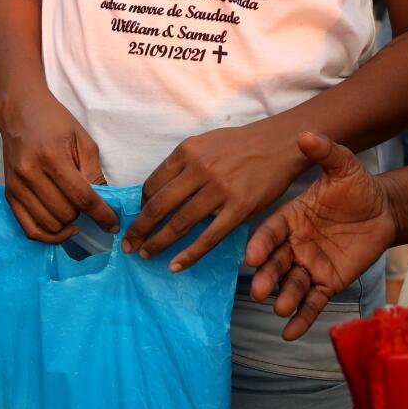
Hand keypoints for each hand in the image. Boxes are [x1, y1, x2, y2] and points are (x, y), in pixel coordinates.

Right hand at [0, 89, 120, 242]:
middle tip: (90, 205)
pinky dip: (49, 235)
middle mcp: (30, 174)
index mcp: (52, 157)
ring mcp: (17, 186)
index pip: (82, 197)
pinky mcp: (9, 194)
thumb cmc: (55, 123)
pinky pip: (30, 229)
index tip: (113, 224)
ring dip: (68, 224)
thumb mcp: (83, 140)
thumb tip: (105, 204)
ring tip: (75, 211)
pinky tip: (62, 228)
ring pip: (50, 224)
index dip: (102, 215)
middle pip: (66, 213)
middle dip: (84, 215)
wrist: (20, 111)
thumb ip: (94, 173)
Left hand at [123, 121, 309, 270]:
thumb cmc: (241, 145)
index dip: (139, 207)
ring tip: (145, 255)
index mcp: (187, 151)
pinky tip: (176, 266)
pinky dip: (189, 255)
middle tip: (127, 245)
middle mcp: (200, 170)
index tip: (134, 221)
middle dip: (138, 229)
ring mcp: (220, 190)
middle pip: (158, 206)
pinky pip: (208, 238)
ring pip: (179, 224)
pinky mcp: (239, 209)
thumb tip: (157, 192)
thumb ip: (182, 164)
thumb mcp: (205, 143)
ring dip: (157, 243)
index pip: (152, 185)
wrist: (280, 144)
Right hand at [245, 132, 398, 339]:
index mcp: (291, 217)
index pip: (270, 232)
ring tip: (279, 309)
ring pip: (292, 285)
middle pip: (275, 263)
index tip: (251, 256)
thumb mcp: (343, 166)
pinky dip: (302, 318)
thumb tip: (306, 135)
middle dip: (266, 277)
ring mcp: (310, 265)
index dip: (260, 244)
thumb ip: (325, 152)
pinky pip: (313, 302)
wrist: (383, 210)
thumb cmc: (357, 186)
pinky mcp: (328, 282)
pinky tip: (291, 333)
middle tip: (259, 290)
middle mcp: (295, 244)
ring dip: (284, 298)